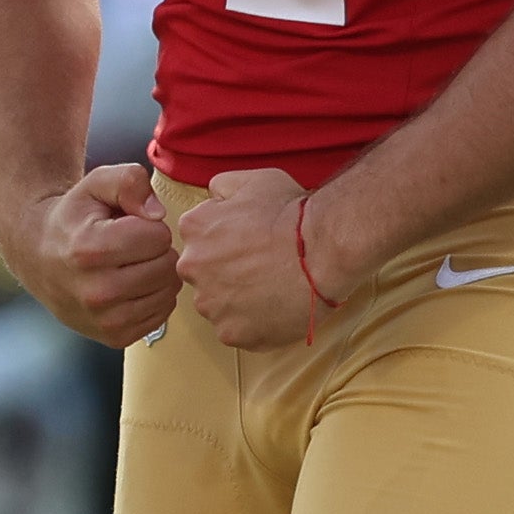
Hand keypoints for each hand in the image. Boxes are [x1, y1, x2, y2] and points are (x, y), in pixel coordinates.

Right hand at [19, 161, 182, 347]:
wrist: (39, 257)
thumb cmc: (74, 218)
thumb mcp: (95, 184)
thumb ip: (129, 181)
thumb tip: (158, 214)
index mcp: (90, 250)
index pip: (158, 236)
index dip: (149, 225)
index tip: (128, 226)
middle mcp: (96, 291)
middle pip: (167, 266)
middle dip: (156, 250)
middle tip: (131, 246)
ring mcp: (105, 320)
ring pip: (169, 291)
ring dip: (157, 274)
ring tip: (130, 264)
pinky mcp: (115, 337)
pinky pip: (162, 313)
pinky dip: (154, 296)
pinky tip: (132, 285)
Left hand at [166, 167, 329, 352]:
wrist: (321, 250)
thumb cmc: (291, 214)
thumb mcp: (251, 180)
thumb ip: (221, 187)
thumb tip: (212, 197)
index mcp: (194, 229)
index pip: (198, 241)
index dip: (224, 243)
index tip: (247, 245)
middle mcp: (192, 268)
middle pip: (204, 276)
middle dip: (226, 274)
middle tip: (260, 269)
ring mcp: (211, 304)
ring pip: (218, 306)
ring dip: (238, 301)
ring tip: (270, 289)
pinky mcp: (232, 332)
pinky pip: (237, 331)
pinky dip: (254, 324)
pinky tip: (274, 308)